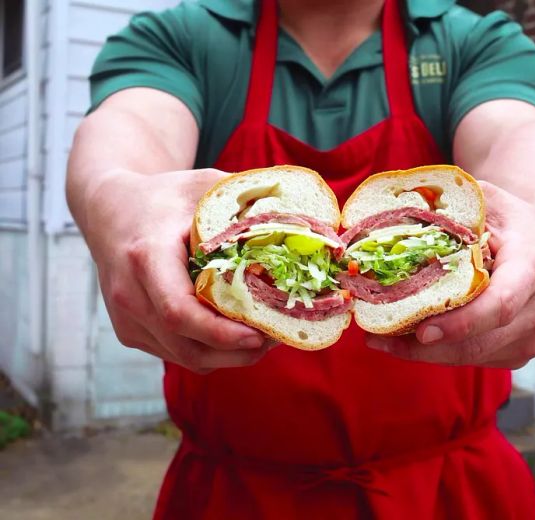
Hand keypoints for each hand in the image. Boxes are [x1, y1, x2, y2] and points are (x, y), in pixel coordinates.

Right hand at [83, 168, 274, 373]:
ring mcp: (126, 317)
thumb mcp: (205, 187)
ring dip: (228, 356)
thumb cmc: (165, 196)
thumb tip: (306, 221)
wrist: (110, 208)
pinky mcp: (130, 330)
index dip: (220, 332)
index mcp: (145, 256)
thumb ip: (248, 205)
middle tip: (277, 338)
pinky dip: (210, 351)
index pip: (178, 311)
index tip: (258, 335)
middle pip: (186, 345)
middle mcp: (129, 293)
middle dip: (236, 351)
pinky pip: (176, 353)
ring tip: (265, 338)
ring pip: (184, 357)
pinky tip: (237, 335)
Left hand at [366, 181, 534, 368]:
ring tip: (381, 341)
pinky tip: (407, 342)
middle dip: (426, 347)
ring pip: (472, 357)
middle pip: (479, 342)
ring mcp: (533, 338)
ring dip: (424, 354)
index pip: (500, 304)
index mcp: (533, 267)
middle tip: (379, 339)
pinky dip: (440, 354)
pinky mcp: (520, 354)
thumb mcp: (487, 202)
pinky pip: (475, 360)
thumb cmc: (512, 221)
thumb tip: (386, 221)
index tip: (422, 331)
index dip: (461, 323)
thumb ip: (447, 211)